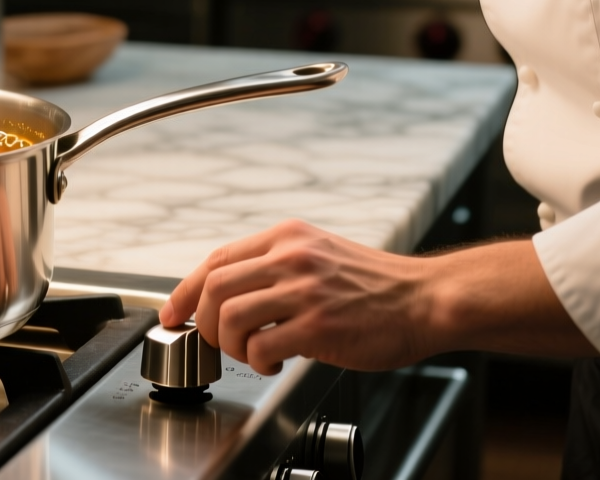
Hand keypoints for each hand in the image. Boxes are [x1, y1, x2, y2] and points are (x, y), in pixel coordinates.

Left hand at [160, 220, 432, 374]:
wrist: (425, 299)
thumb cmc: (375, 285)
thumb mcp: (319, 253)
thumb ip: (277, 264)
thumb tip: (228, 294)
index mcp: (287, 236)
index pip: (216, 259)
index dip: (185, 291)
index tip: (174, 314)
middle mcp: (292, 257)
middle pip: (215, 287)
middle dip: (206, 323)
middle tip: (221, 342)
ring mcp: (305, 290)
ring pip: (231, 317)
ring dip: (231, 345)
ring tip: (252, 354)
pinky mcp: (319, 325)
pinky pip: (262, 347)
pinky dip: (258, 362)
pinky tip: (275, 363)